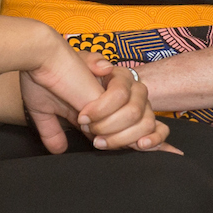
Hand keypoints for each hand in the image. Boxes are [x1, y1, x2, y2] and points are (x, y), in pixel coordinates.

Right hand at [22, 39, 171, 154]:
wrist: (37, 56)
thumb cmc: (40, 80)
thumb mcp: (47, 113)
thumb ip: (54, 133)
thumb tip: (58, 151)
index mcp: (112, 108)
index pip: (146, 126)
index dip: (159, 142)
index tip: (175, 156)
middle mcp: (123, 97)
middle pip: (150, 126)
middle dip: (126, 141)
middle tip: (99, 142)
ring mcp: (122, 88)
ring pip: (142, 116)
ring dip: (114, 129)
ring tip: (90, 127)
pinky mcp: (115, 79)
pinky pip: (125, 101)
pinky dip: (105, 111)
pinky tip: (86, 113)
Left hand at [76, 55, 173, 152]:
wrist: (84, 98)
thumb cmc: (81, 84)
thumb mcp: (79, 66)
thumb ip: (90, 61)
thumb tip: (105, 67)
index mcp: (123, 77)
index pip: (119, 94)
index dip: (100, 109)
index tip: (82, 117)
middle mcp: (138, 91)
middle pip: (133, 112)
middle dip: (107, 126)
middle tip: (90, 130)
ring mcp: (146, 108)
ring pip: (146, 125)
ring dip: (122, 138)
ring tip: (101, 142)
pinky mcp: (148, 124)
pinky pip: (161, 131)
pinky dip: (154, 140)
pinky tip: (139, 145)